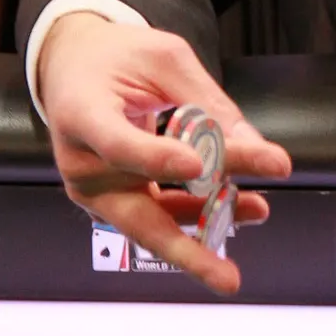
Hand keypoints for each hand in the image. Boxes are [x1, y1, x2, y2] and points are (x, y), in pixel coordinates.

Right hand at [37, 13, 292, 294]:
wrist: (75, 68)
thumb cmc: (118, 58)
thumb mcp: (165, 59)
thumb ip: (208, 103)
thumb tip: (256, 150)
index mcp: (81, 113)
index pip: (117, 144)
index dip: (155, 159)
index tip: (196, 165)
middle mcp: (83, 163)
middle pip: (135, 216)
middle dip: (186, 249)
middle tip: (228, 278)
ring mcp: (97, 191)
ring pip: (157, 221)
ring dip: (210, 225)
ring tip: (260, 210)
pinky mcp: (116, 202)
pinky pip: (162, 215)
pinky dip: (202, 215)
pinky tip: (246, 207)